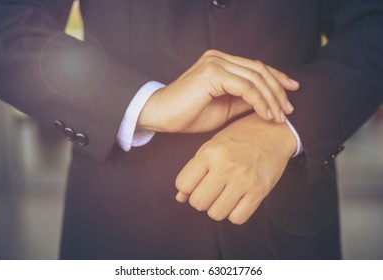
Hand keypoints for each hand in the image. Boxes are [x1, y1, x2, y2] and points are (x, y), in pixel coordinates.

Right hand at [138, 50, 298, 132]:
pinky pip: (245, 87)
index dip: (276, 78)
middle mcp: (218, 58)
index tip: (291, 91)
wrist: (161, 116)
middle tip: (289, 109)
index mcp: (220, 63)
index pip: (255, 67)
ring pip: (255, 78)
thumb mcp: (224, 107)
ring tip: (280, 116)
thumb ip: (244, 100)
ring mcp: (215, 63)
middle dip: (278, 90)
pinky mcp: (212, 73)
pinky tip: (266, 114)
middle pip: (259, 70)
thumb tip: (267, 102)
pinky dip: (259, 101)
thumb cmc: (188, 114)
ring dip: (271, 98)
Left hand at [175, 113, 296, 224]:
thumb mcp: (211, 147)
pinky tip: (237, 200)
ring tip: (225, 194)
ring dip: (218, 208)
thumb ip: (194, 171)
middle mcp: (225, 166)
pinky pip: (237, 218)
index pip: (183, 184)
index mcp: (209, 153)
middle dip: (202, 200)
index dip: (187, 187)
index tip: (197, 183)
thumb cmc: (238, 139)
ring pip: (215, 213)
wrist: (272, 133)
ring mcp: (243, 179)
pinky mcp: (259, 191)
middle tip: (211, 190)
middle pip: (198, 202)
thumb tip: (179, 198)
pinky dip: (235, 213)